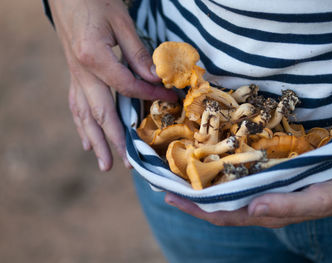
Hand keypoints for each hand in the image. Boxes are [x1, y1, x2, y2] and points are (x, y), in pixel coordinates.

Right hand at [49, 0, 176, 170]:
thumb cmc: (94, 1)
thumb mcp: (121, 22)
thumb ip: (137, 54)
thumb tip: (154, 79)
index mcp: (94, 57)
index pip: (127, 86)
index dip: (150, 95)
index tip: (170, 99)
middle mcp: (81, 73)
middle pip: (100, 113)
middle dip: (114, 141)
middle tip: (126, 165)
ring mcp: (74, 76)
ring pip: (84, 115)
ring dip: (95, 142)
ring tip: (105, 164)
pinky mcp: (73, 75)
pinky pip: (76, 106)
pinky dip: (81, 126)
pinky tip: (86, 141)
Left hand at [165, 173, 331, 227]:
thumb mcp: (319, 198)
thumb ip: (286, 205)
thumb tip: (250, 210)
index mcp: (266, 209)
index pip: (222, 214)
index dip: (194, 208)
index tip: (169, 197)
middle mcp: (259, 198)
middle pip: (218, 200)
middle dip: (191, 193)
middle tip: (166, 179)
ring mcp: (264, 185)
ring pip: (227, 185)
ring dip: (204, 178)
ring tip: (182, 166)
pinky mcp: (271, 171)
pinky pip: (240, 171)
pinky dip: (223, 165)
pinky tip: (214, 153)